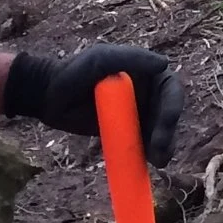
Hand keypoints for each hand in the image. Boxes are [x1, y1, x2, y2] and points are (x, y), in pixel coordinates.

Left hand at [4, 45, 185, 163]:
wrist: (50, 97)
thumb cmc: (74, 72)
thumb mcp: (101, 59)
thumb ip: (130, 58)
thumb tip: (164, 64)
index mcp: (146, 72)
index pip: (170, 89)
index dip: (172, 106)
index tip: (166, 122)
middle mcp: (147, 93)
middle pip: (168, 113)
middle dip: (168, 132)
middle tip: (159, 150)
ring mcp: (137, 114)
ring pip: (159, 132)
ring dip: (163, 147)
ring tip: (157, 161)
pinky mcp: (125, 133)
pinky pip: (143, 145)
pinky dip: (148, 155)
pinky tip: (146, 164)